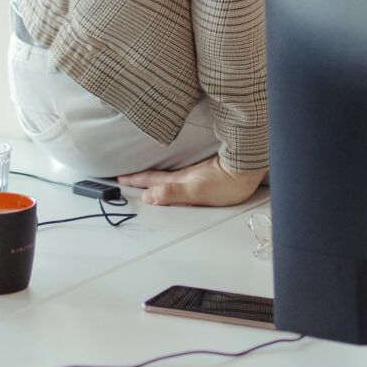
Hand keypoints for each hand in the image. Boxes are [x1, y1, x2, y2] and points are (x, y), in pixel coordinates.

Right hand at [117, 156, 264, 207]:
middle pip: (157, 176)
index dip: (135, 180)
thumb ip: (172, 194)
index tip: (120, 179)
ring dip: (153, 176)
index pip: (152, 180)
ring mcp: (194, 174)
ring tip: (144, 178)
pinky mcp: (205, 174)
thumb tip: (148, 196)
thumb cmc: (227, 183)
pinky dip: (169, 177)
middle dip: (140, 177)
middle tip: (125, 178)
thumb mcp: (197, 192)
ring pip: (168, 175)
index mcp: (179, 180)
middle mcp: (184, 175)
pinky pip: (180, 176)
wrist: (247, 170)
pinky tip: (174, 179)